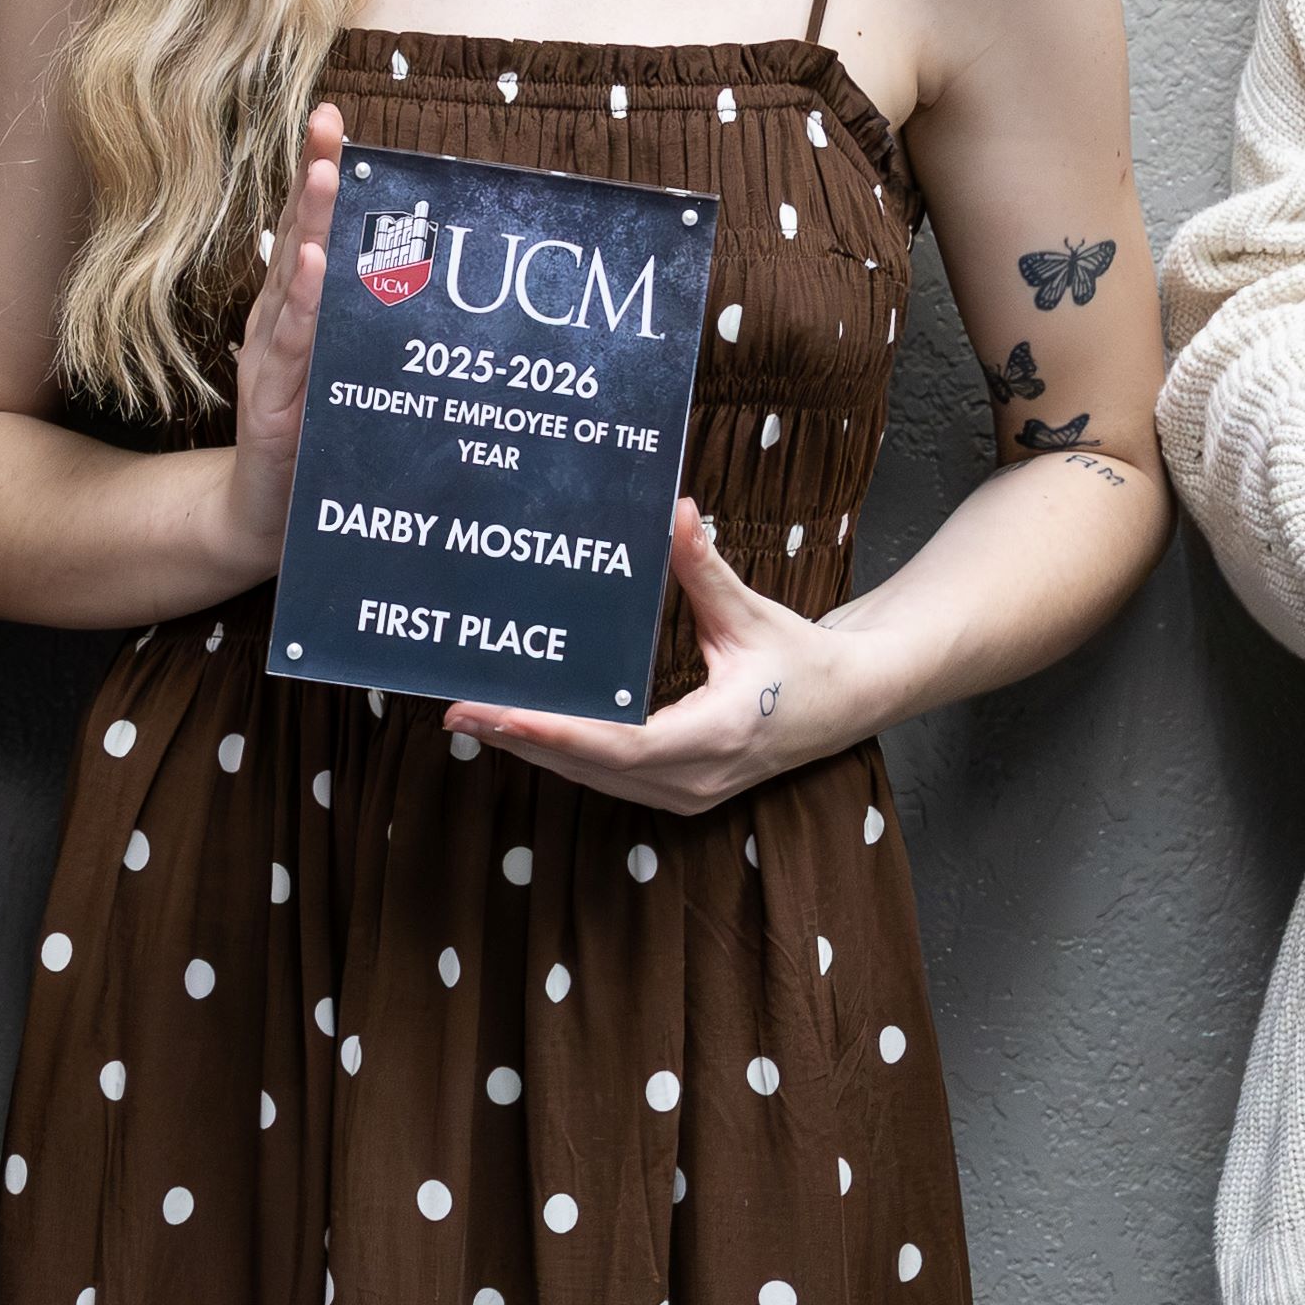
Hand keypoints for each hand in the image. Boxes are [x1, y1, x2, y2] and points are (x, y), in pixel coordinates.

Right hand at [208, 104, 349, 586]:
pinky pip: (290, 350)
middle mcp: (277, 325)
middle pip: (297, 239)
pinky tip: (312, 271)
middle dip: (315, 179)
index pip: (310, 230)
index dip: (321, 173)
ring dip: (310, 228)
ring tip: (325, 178)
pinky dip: (301, 309)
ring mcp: (270, 363)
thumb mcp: (353, 375)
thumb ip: (378, 329)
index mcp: (297, 312)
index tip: (336, 120)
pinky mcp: (272, 407)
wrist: (264, 522)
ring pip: (293, 284)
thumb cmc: (319, 443)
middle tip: (329, 125)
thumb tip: (438, 282)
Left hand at [446, 503, 885, 815]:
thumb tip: (678, 511)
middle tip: (458, 710)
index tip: (500, 712)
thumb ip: (705, 568)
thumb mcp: (753, 613)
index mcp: (715, 735)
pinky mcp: (678, 791)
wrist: (846, 705)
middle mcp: (694, 778)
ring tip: (474, 718)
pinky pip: (607, 778)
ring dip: (534, 750)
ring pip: (593, 779)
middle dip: (522, 738)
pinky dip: (564, 754)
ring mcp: (685, 793)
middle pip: (591, 767)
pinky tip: (524, 730)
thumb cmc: (801, 661)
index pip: (619, 745)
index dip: (556, 731)